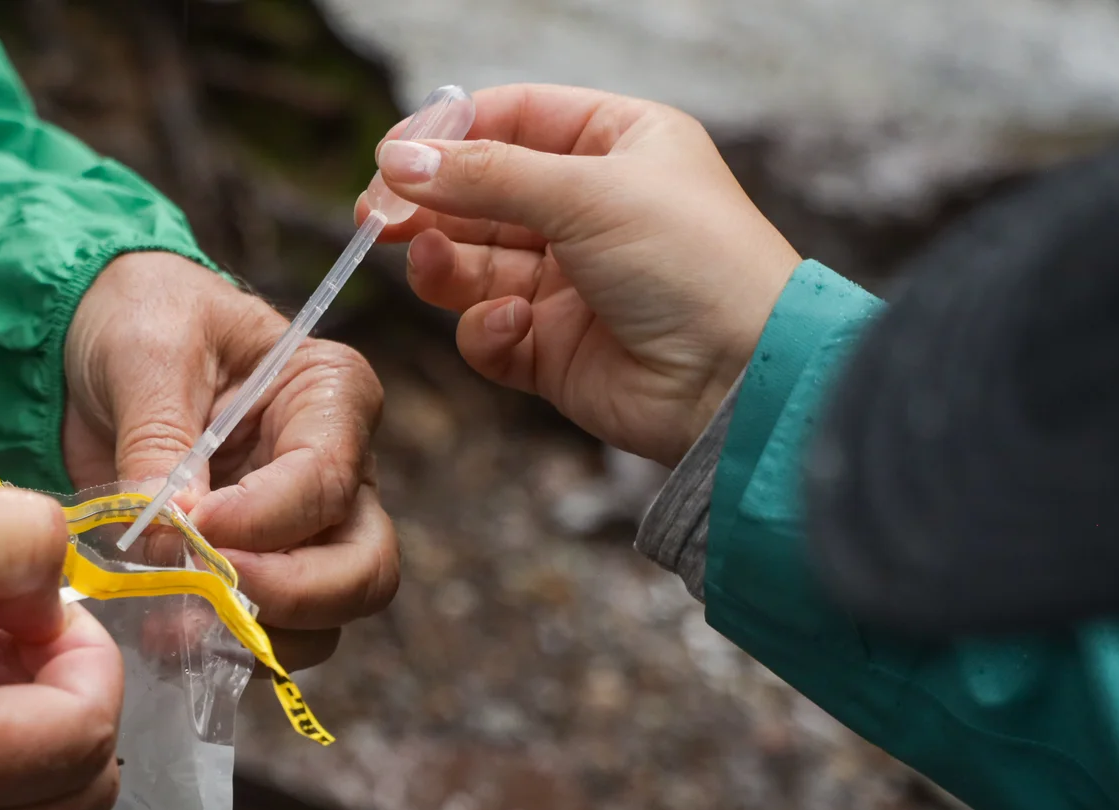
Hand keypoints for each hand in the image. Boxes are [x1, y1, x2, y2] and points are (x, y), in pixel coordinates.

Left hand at [62, 252, 399, 662]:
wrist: (92, 341)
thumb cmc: (138, 318)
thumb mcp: (145, 352)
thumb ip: (160, 439)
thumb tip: (171, 534)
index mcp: (330, 395)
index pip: (326, 481)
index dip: (265, 520)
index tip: (197, 528)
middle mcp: (339, 470)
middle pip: (363, 565)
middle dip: (293, 596)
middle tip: (211, 597)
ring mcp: (304, 531)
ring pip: (329, 618)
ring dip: (259, 637)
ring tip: (177, 627)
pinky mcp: (258, 571)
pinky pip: (272, 637)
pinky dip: (229, 653)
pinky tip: (169, 636)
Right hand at [360, 84, 801, 465]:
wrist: (741, 381)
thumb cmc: (694, 264)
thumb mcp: (588, 193)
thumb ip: (486, 176)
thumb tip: (400, 160)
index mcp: (616, 145)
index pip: (510, 119)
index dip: (447, 134)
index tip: (392, 157)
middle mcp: (589, 209)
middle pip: (478, 194)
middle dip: (429, 206)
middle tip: (378, 218)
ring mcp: (568, 282)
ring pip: (472, 264)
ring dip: (445, 266)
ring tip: (432, 268)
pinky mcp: (551, 348)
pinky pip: (488, 330)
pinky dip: (486, 329)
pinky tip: (514, 326)